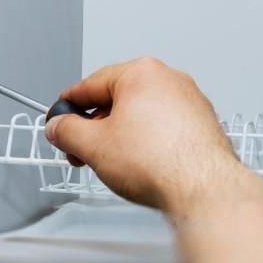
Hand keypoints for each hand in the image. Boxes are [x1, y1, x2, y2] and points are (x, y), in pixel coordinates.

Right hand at [45, 57, 262, 219]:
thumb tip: (59, 127)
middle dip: (95, 127)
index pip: (91, 84)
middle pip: (117, 99)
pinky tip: (141, 166)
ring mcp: (190, 102)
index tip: (59, 118)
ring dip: (121, 137)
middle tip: (81, 150)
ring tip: (112, 163)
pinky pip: (164, 128)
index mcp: (141, 73)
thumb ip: (67, 131)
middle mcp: (169, 80)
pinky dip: (147, 143)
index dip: (68, 105)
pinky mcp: (202, 125)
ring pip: (142, 115)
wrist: (203, 189)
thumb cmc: (160, 162)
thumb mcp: (93, 146)